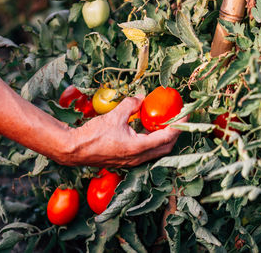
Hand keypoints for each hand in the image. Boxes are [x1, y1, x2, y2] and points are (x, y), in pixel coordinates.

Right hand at [59, 94, 186, 166]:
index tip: (186, 116)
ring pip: (157, 151)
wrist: (75, 150)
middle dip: (175, 134)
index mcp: (137, 147)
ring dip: (164, 138)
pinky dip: (152, 141)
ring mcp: (132, 162)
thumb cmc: (93, 135)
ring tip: (166, 123)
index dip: (179, 126)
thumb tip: (142, 97)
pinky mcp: (127, 161)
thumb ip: (131, 105)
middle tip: (178, 119)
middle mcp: (138, 158)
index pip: (166, 137)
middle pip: (166, 147)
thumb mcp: (114, 115)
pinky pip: (147, 152)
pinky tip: (148, 129)